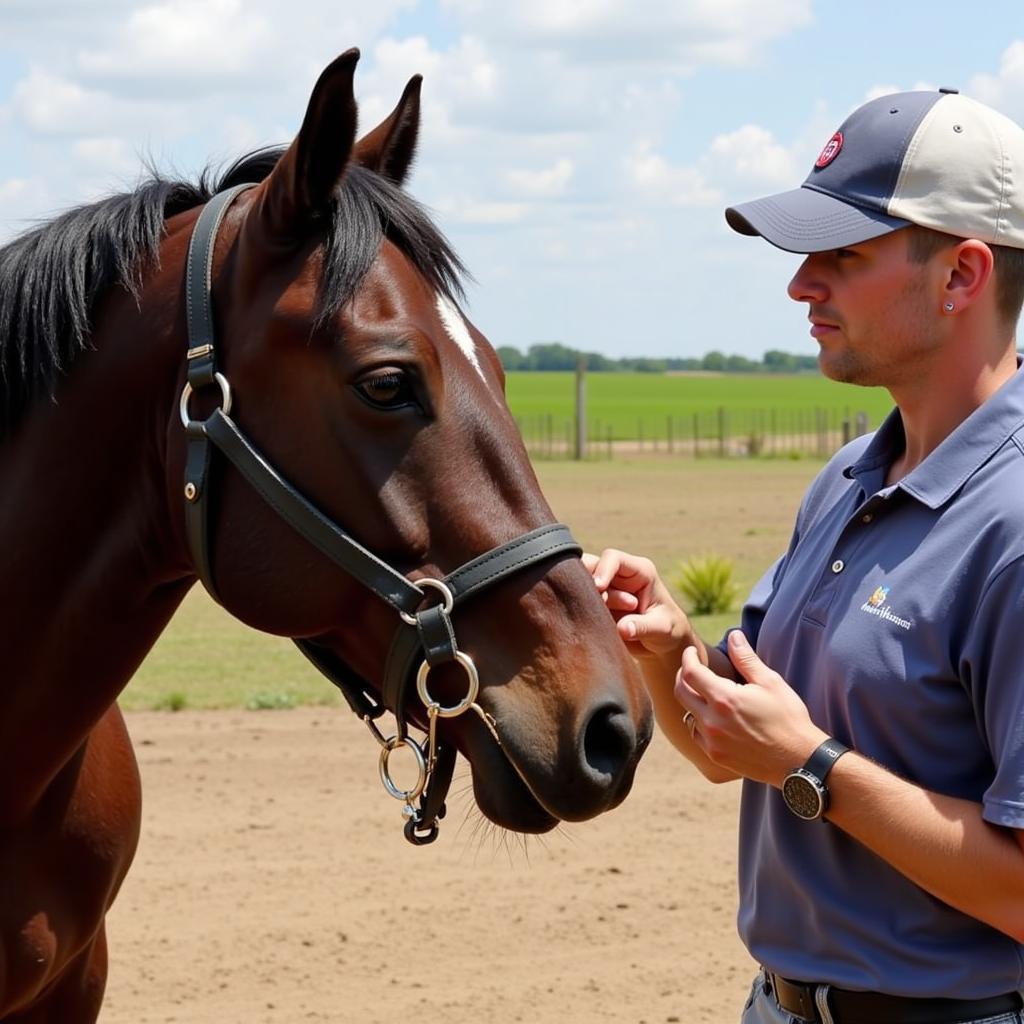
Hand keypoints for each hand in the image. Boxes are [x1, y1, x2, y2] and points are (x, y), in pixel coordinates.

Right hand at [583, 548, 690, 661]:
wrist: (663, 645)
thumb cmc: (669, 631)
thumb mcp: (662, 629)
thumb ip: (642, 626)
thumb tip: (623, 629)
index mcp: (639, 571)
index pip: (613, 558)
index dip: (602, 569)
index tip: (598, 587)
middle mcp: (619, 575)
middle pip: (590, 565)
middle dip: (589, 585)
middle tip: (599, 606)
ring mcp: (606, 589)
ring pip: (581, 585)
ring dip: (588, 602)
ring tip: (610, 623)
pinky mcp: (597, 603)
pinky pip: (579, 602)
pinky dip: (581, 612)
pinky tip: (596, 626)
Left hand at [675, 630, 826, 785]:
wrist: (799, 761)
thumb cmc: (788, 718)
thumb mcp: (770, 682)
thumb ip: (746, 658)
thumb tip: (733, 635)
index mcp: (725, 699)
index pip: (690, 672)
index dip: (687, 658)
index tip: (691, 652)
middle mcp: (712, 721)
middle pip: (681, 692)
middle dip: (683, 675)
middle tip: (692, 668)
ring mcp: (712, 741)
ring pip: (687, 713)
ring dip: (691, 700)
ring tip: (704, 692)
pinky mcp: (715, 756)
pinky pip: (696, 734)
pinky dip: (698, 722)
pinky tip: (712, 717)